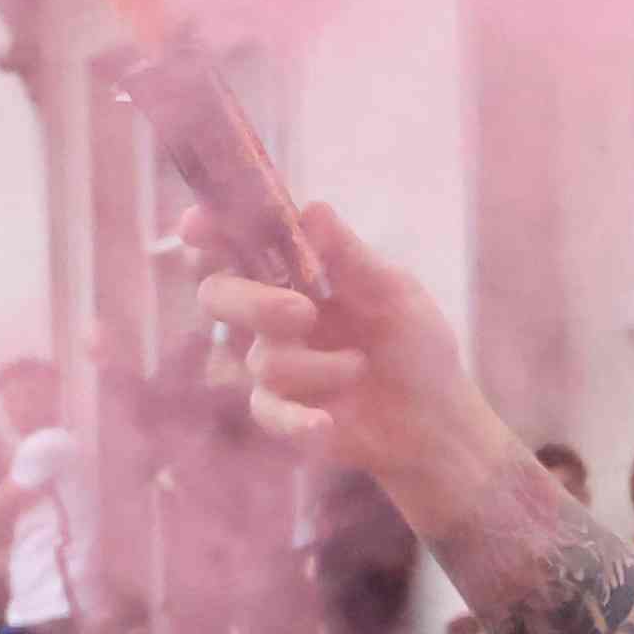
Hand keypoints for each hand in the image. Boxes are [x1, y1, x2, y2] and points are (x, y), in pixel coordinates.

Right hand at [208, 194, 541, 539]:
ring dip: (320, 365)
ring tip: (360, 366)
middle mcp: (270, 311)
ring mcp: (271, 362)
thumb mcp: (395, 293)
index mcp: (292, 271)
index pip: (234, 241)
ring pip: (262, 359)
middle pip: (217, 294)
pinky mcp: (280, 413)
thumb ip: (350, 256)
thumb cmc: (415, 344)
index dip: (207, 230)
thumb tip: (312, 210)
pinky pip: (268, 411)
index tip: (197, 227)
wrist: (435, 420)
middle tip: (304, 313)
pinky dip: (298, 419)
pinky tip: (327, 423)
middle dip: (253, 301)